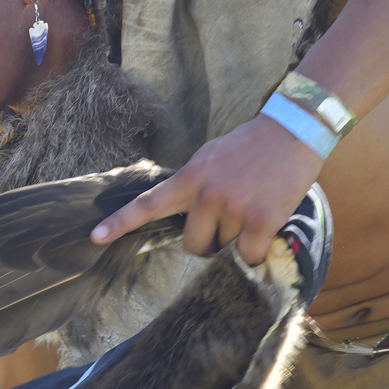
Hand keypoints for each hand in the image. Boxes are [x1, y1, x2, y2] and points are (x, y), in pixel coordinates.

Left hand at [91, 114, 324, 263]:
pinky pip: (248, 256)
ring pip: (224, 251)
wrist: (292, 132)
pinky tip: (264, 231)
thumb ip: (192, 184)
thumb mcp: (210, 158)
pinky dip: (255, 254)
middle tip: (226, 224)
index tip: (96, 236)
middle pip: (192, 245)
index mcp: (189, 177)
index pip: (148, 203)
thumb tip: (182, 213)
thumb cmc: (250, 147)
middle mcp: (206, 194)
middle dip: (208, 243)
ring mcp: (232, 207)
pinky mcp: (260, 219)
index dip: (120, 222)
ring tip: (252, 211)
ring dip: (237, 242)